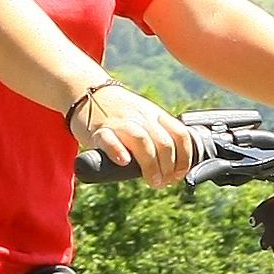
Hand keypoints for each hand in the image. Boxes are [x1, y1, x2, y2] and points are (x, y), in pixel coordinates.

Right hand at [77, 84, 202, 189]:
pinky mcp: (98, 130)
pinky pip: (109, 139)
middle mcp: (141, 118)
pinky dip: (118, 151)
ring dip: (151, 166)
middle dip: (168, 168)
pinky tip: (123, 162)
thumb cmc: (120, 113)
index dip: (185, 158)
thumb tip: (173, 170)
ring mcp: (120, 123)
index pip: (180, 135)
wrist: (87, 91)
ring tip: (153, 181)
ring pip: (142, 141)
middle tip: (163, 182)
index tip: (178, 174)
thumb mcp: (145, 118)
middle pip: (164, 143)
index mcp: (156, 115)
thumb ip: (158, 137)